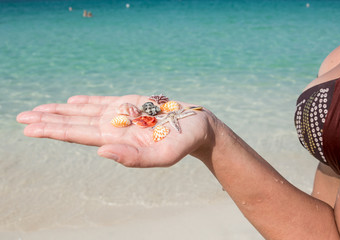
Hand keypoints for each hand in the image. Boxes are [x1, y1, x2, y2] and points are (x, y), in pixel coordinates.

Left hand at [16, 95, 211, 166]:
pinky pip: (103, 102)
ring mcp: (121, 114)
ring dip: (61, 110)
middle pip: (75, 123)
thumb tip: (101, 152)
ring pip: (84, 111)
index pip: (78, 135)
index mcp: (117, 140)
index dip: (54, 130)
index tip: (29, 128)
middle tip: (21, 117)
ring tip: (38, 109)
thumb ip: (134, 159)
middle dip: (48, 120)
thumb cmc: (182, 144)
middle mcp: (114, 128)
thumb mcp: (162, 156)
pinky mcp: (130, 104)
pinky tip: (71, 100)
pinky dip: (86, 101)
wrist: (196, 128)